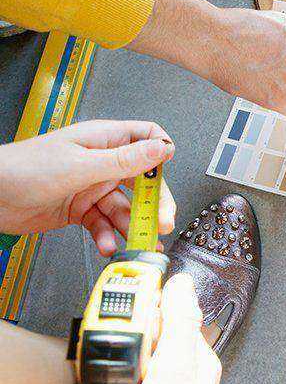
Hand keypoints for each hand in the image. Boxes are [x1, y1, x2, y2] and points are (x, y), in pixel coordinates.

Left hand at [0, 120, 175, 255]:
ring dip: (132, 226)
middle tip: (162, 222)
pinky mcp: (81, 209)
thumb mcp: (81, 165)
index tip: (165, 179)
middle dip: (154, 203)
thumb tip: (162, 149)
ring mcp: (92, 186)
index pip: (148, 139)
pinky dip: (109, 235)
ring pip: (125, 207)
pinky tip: (108, 244)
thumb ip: (125, 160)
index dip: (161, 156)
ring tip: (138, 241)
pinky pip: (104, 223)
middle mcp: (102, 162)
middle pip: (143, 180)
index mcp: (105, 140)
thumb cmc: (22, 169)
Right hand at [81, 275, 220, 383]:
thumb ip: (179, 322)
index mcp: (196, 356)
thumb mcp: (176, 364)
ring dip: (120, 362)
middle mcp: (186, 373)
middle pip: (155, 340)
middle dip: (131, 334)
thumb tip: (182, 282)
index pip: (177, 314)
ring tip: (104, 361)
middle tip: (111, 331)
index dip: (153, 302)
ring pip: (141, 366)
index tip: (132, 295)